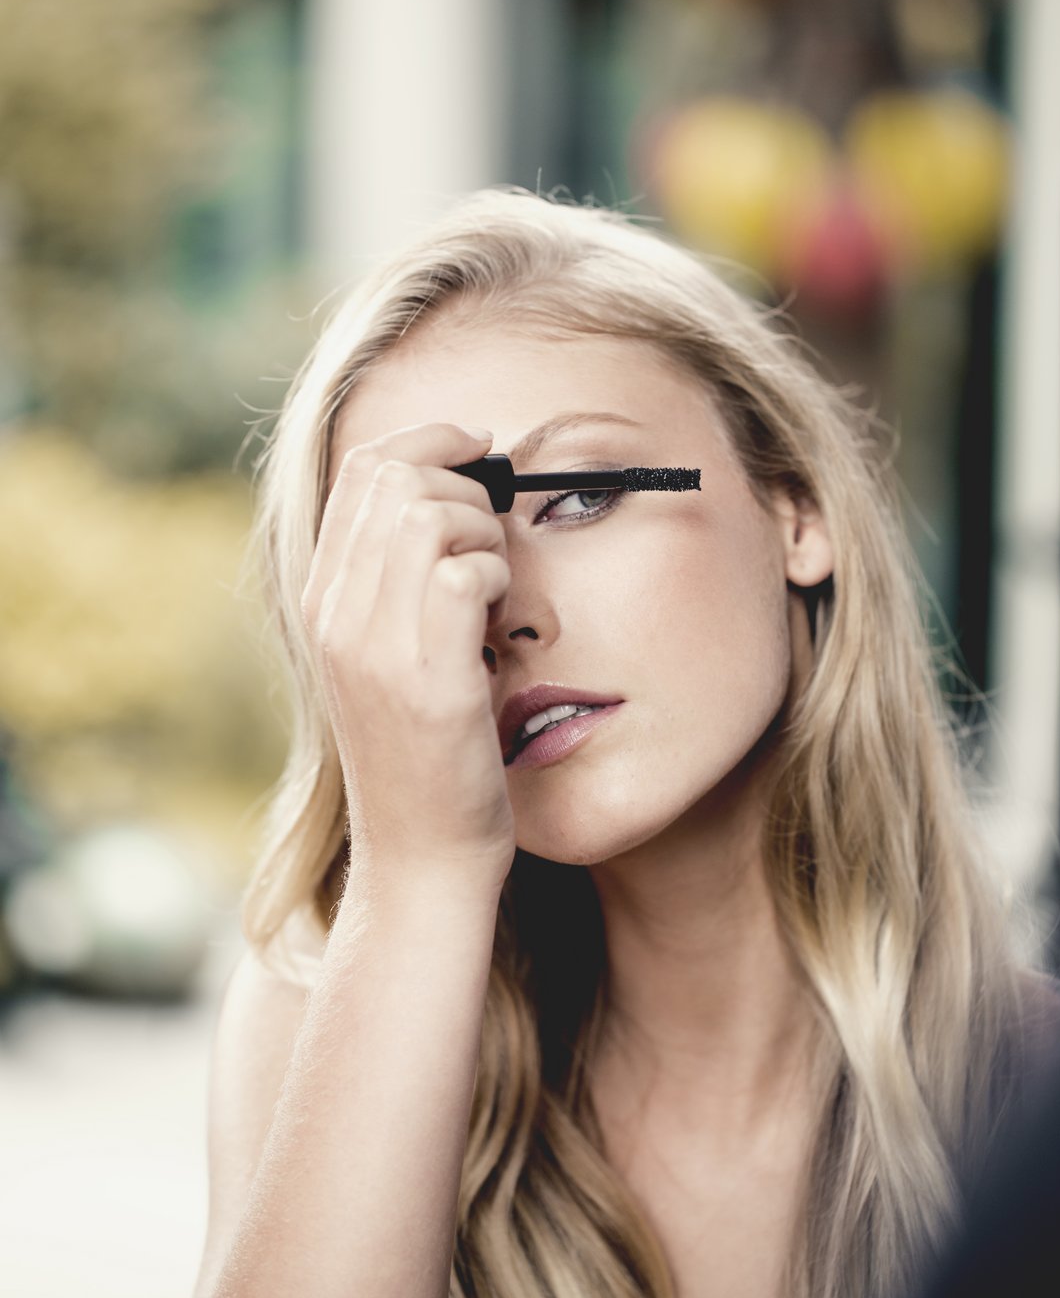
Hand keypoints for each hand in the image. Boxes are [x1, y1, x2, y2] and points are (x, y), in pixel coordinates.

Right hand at [301, 423, 515, 891]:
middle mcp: (336, 614)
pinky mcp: (424, 678)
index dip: (430, 440)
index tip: (480, 452)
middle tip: (491, 544)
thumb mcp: (392, 656)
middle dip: (465, 487)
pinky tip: (496, 622)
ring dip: (485, 535)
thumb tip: (447, 495)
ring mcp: (374, 645)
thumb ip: (398, 581)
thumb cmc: (428, 754)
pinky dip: (496, 577)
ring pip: (433, 513)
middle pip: (398, 475)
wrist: (422, 857)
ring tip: (491, 592)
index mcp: (325, 600)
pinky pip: (463, 570)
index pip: (365, 469)